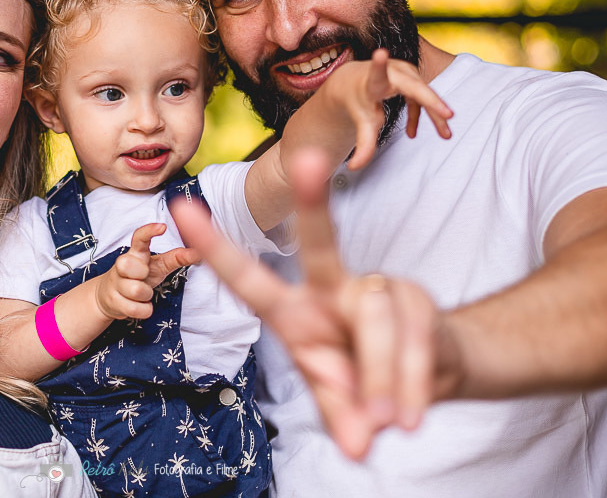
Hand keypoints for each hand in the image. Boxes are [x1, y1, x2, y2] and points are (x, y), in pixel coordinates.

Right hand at [95, 223, 200, 320]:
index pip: (139, 237)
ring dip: (145, 296)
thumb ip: (176, 258)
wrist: (110, 296)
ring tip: (142, 293)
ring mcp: (115, 282)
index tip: (163, 226)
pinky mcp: (113, 300)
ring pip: (136, 291)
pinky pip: (135, 309)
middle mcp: (122, 264)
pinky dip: (143, 310)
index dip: (149, 231)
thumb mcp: (159, 266)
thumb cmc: (140, 277)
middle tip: (143, 276)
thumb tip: (198, 252)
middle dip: (141, 274)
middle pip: (129, 264)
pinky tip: (139, 304)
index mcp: (136, 253)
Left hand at [171, 148, 455, 460]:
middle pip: (320, 244)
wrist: (425, 378)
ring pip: (374, 319)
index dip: (215, 248)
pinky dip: (412, 386)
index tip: (181, 208)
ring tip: (392, 422)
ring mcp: (373, 290)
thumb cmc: (365, 387)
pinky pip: (413, 340)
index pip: (249, 280)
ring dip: (383, 379)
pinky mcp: (414, 298)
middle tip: (306, 159)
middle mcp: (330, 290)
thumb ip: (343, 420)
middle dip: (312, 201)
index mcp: (295, 314)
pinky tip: (411, 414)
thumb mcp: (343, 410)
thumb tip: (359, 447)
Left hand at [327, 49, 453, 169]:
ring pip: (424, 94)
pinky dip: (423, 114)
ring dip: (435, 114)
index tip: (379, 54)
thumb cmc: (358, 100)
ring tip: (446, 134)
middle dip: (431, 102)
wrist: (355, 82)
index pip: (376, 75)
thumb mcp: (360, 121)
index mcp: (373, 82)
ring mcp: (404, 73)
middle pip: (414, 89)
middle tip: (448, 115)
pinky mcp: (412, 78)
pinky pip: (422, 97)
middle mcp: (391, 73)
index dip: (379, 66)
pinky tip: (414, 133)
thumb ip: (362, 144)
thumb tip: (353, 168)